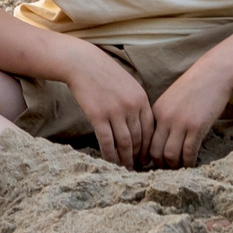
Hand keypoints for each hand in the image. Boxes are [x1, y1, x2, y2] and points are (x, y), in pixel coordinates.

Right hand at [64, 51, 153, 168]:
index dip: (148, 147)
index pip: (150, 130)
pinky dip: (109, 155)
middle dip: (138, 156)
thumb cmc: (104, 74)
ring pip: (124, 143)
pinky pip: (107, 141)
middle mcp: (131, 106)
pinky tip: (110, 163)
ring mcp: (115, 111)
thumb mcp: (127, 84)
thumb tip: (139, 126)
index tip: (146, 158)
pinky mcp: (98, 115)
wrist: (82, 63)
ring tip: (124, 169)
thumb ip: (135, 103)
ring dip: (125, 159)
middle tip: (136, 168)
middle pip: (138, 139)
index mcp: (141, 99)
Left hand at [145, 63, 231, 169]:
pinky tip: (191, 164)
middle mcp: (165, 119)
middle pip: (155, 151)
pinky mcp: (196, 127)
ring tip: (178, 169)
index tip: (150, 164)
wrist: (212, 74)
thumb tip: (161, 140)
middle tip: (165, 171)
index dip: (146, 156)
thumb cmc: (193, 87)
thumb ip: (163, 118)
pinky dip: (188, 162)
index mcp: (156, 112)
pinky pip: (189, 152)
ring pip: (170, 155)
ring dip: (174, 166)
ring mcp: (180, 123)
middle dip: (159, 165)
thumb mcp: (170, 100)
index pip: (145, 140)